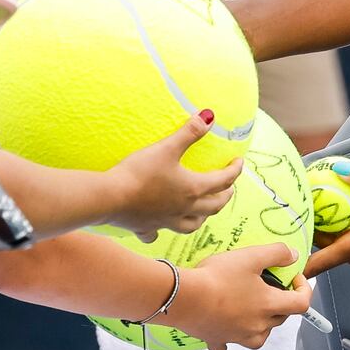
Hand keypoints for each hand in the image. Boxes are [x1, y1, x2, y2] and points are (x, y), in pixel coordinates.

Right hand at [104, 116, 241, 239]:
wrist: (110, 197)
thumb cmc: (140, 172)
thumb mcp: (166, 148)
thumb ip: (189, 132)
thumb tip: (209, 116)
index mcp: (192, 189)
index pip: (222, 181)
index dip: (234, 170)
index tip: (238, 162)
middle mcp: (184, 209)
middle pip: (213, 206)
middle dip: (225, 196)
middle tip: (229, 187)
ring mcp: (166, 221)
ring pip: (193, 224)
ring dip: (203, 216)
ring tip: (204, 210)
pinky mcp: (147, 227)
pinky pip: (159, 233)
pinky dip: (163, 230)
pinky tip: (160, 228)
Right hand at [167, 244, 312, 349]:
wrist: (184, 298)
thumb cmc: (218, 276)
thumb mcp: (250, 256)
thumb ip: (276, 253)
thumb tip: (293, 255)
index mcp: (269, 305)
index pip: (301, 304)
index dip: (304, 289)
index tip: (294, 277)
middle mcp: (258, 326)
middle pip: (281, 318)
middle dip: (281, 302)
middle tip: (268, 285)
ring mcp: (238, 336)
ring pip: (259, 335)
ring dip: (261, 323)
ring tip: (251, 308)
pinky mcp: (218, 340)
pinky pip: (228, 344)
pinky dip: (229, 339)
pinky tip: (224, 329)